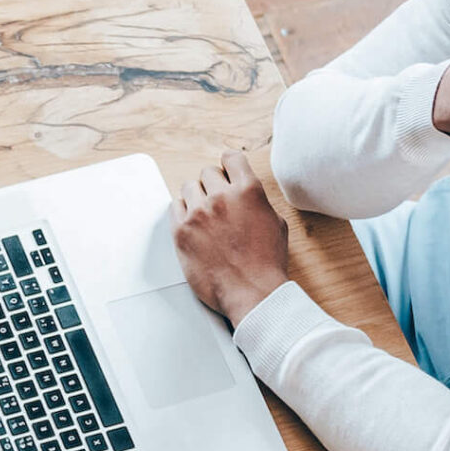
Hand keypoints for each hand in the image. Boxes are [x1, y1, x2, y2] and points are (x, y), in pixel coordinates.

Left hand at [172, 150, 290, 326]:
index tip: (226, 168)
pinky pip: (174, 206)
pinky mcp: (181, 231)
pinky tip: (191, 222)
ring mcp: (198, 213)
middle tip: (217, 201)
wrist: (252, 292)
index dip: (229, 163)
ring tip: (204, 214)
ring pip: (189, 187)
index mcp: (248, 192)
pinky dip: (182, 211)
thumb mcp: (275, 224)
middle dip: (213, 184)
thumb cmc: (266, 264)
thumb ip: (257, 202)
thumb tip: (246, 195)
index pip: (232, 158)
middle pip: (208, 173)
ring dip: (196, 197)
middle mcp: (221, 198)